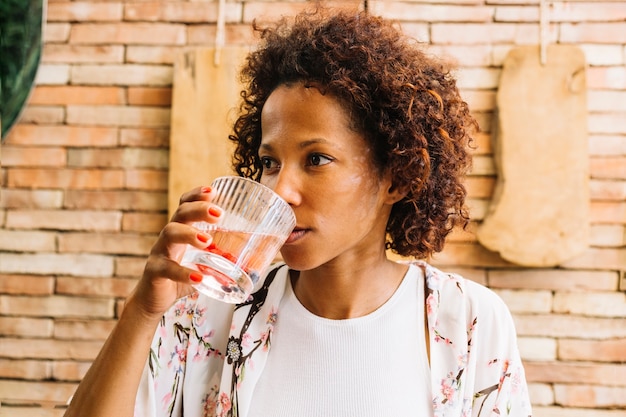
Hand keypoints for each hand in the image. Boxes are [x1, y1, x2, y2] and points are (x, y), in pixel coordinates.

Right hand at [126, 186, 222, 320]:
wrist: (153, 301)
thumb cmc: (180, 278)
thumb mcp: (202, 265)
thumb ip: (224, 260)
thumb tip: (257, 261)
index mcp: (181, 231)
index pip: (185, 205)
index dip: (196, 196)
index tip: (213, 191)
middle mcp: (168, 238)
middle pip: (180, 214)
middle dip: (198, 209)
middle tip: (219, 214)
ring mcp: (159, 253)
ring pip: (169, 234)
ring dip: (189, 234)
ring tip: (207, 240)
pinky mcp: (154, 273)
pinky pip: (166, 269)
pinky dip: (183, 273)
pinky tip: (199, 276)